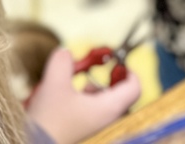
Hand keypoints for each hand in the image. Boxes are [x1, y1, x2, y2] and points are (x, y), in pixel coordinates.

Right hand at [25, 48, 140, 143]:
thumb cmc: (49, 122)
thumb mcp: (54, 84)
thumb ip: (62, 61)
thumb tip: (65, 52)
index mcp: (109, 107)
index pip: (135, 87)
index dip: (129, 71)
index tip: (117, 62)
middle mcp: (108, 119)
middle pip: (120, 94)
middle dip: (104, 79)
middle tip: (90, 71)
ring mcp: (97, 127)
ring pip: (105, 103)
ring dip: (92, 89)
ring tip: (75, 85)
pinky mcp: (86, 131)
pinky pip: (93, 112)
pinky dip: (84, 100)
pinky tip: (66, 99)